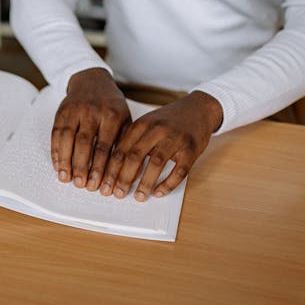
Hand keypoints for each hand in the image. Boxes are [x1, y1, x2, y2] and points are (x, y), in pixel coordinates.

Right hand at [52, 68, 130, 189]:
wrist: (92, 80)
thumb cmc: (112, 106)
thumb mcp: (125, 119)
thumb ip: (124, 142)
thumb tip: (125, 173)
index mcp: (112, 115)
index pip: (105, 146)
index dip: (100, 168)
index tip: (99, 185)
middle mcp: (92, 111)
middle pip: (84, 143)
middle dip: (81, 167)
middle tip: (81, 185)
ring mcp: (75, 110)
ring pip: (67, 138)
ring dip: (65, 161)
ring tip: (66, 178)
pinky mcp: (62, 111)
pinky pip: (56, 133)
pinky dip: (55, 151)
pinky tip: (57, 165)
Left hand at [99, 91, 222, 201]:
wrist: (199, 108)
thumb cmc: (168, 120)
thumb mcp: (147, 124)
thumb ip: (132, 141)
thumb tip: (115, 169)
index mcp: (142, 124)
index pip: (121, 149)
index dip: (111, 169)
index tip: (104, 184)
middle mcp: (157, 130)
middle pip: (135, 156)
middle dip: (124, 178)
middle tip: (118, 194)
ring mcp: (176, 139)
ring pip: (156, 164)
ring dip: (146, 183)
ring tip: (139, 196)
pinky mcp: (192, 149)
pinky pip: (179, 171)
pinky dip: (168, 184)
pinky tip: (159, 192)